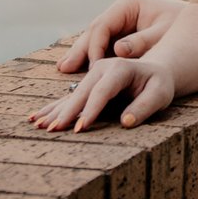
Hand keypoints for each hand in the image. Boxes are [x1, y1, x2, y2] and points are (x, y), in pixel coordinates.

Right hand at [29, 55, 176, 131]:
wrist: (155, 72)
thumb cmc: (159, 85)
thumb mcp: (160, 94)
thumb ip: (144, 107)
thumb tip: (126, 122)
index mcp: (120, 68)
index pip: (103, 91)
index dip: (91, 110)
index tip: (81, 128)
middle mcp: (103, 68)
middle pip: (82, 92)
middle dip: (67, 112)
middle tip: (53, 130)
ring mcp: (93, 75)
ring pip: (71, 95)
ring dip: (55, 111)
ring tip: (38, 125)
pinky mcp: (88, 84)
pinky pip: (68, 97)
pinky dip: (53, 108)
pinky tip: (37, 118)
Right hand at [57, 0, 186, 72]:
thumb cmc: (181, 26)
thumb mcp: (163, 34)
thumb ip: (142, 42)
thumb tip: (118, 50)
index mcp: (128, 5)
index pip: (103, 26)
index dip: (95, 47)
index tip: (94, 67)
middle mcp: (119, 12)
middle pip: (93, 31)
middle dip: (80, 50)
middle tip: (65, 68)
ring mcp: (118, 23)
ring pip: (94, 38)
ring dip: (80, 54)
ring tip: (65, 69)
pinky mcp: (120, 34)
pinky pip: (101, 46)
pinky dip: (91, 57)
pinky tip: (78, 69)